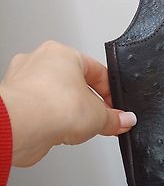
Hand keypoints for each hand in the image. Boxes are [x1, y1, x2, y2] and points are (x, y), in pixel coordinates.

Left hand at [0, 40, 136, 166]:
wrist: (22, 125)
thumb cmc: (52, 106)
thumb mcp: (99, 116)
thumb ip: (115, 119)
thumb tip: (124, 120)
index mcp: (62, 53)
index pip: (96, 71)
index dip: (110, 93)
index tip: (116, 109)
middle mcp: (40, 62)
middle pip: (75, 84)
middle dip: (90, 104)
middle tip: (101, 121)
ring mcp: (25, 81)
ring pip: (57, 97)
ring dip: (70, 113)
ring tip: (81, 128)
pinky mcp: (17, 103)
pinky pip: (42, 110)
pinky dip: (53, 121)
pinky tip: (61, 132)